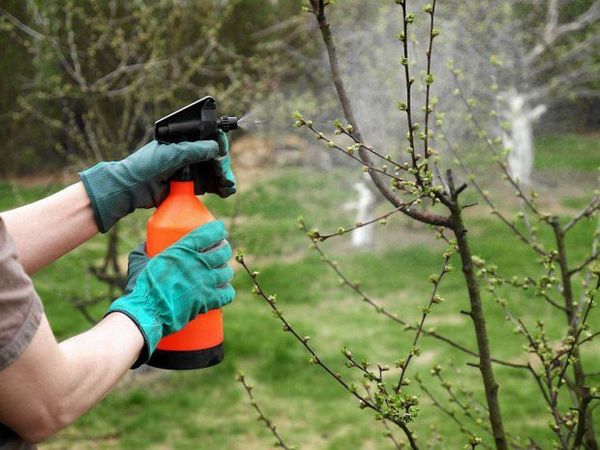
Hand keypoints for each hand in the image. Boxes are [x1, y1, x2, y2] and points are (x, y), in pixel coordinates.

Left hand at [79, 131, 235, 232]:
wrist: (131, 189)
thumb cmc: (145, 166)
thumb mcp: (170, 154)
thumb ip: (192, 150)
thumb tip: (215, 147)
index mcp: (182, 141)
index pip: (207, 137)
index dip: (218, 142)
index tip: (222, 150)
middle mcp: (188, 154)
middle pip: (214, 156)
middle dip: (222, 163)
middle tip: (223, 172)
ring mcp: (190, 171)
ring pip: (214, 171)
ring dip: (224, 176)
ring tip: (228, 184)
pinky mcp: (190, 187)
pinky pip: (209, 185)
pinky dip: (220, 187)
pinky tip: (226, 190)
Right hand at [107, 221, 234, 366]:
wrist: (146, 313)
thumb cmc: (142, 287)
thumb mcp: (140, 262)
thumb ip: (144, 251)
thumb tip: (146, 245)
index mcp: (183, 250)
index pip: (209, 233)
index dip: (218, 230)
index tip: (220, 230)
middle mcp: (198, 264)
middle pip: (222, 251)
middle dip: (224, 249)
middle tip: (221, 251)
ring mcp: (205, 282)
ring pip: (227, 272)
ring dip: (225, 271)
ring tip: (220, 272)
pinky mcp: (208, 300)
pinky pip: (228, 293)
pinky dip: (227, 291)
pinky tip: (223, 290)